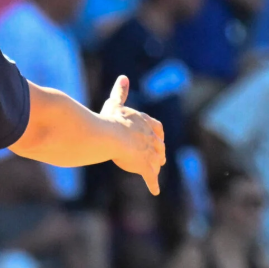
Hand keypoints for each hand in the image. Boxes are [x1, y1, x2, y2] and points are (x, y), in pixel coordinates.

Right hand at [99, 76, 165, 194]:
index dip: (157, 133)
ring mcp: (149, 153)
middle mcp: (151, 138)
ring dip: (156, 166)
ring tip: (155, 171)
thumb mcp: (115, 104)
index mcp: (146, 122)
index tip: (158, 136)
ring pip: (156, 161)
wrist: (109, 135)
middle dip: (158, 151)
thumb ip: (120, 92)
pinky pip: (150, 177)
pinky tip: (155, 190)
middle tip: (159, 157)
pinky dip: (152, 184)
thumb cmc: (111, 119)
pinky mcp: (145, 166)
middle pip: (159, 146)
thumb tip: (123, 77)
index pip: (157, 127)